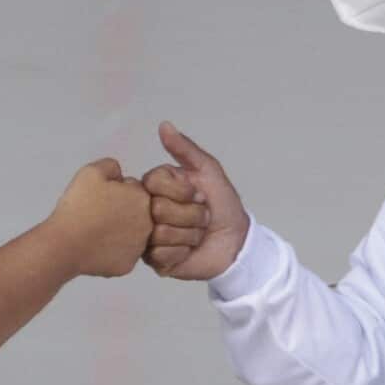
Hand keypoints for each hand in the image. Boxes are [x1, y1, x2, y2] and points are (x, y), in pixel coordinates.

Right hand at [45, 158, 152, 277]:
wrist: (65, 244)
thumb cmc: (78, 208)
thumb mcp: (91, 171)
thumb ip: (111, 166)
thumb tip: (119, 174)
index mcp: (142, 199)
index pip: (134, 189)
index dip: (115, 190)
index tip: (101, 197)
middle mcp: (148, 224)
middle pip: (136, 212)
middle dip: (121, 210)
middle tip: (98, 213)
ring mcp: (139, 247)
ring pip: (131, 234)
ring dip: (118, 230)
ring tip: (95, 229)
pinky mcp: (127, 265)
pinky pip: (122, 254)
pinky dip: (111, 250)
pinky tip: (96, 245)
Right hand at [142, 122, 249, 280]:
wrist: (237, 243)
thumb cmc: (223, 205)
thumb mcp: (208, 171)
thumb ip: (185, 149)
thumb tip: (164, 125)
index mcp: (156, 186)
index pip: (152, 182)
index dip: (180, 191)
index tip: (198, 194)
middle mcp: (147, 209)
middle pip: (157, 209)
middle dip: (189, 215)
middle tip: (201, 217)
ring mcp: (148, 235)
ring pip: (159, 233)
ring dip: (188, 235)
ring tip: (196, 234)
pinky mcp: (154, 259)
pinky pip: (160, 254)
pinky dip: (182, 252)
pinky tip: (189, 251)